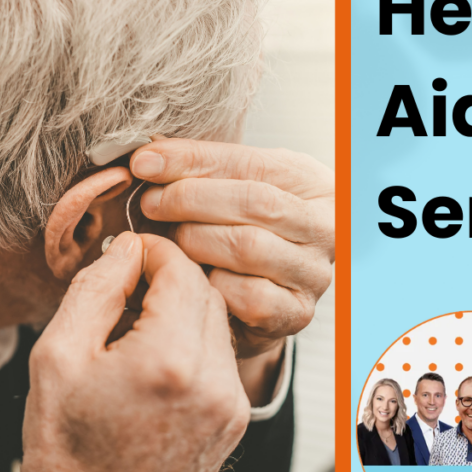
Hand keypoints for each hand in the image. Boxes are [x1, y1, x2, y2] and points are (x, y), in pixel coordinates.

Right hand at [22, 231, 249, 471]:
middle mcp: (214, 382)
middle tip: (126, 286)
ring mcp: (231, 404)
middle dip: (169, 279)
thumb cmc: (67, 446)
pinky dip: (194, 344)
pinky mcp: (235, 419)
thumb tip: (127, 249)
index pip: (182, 271)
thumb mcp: (58, 357)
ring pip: (218, 324)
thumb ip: (96, 290)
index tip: (127, 253)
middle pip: (207, 293)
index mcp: (170, 361)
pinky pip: (222, 359)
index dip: (153, 251)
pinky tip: (155, 360)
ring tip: (135, 328)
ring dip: (183, 311)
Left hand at [131, 139, 334, 360]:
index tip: (145, 164)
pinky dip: (214, 284)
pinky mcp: (298, 312)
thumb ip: (203, 168)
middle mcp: (326, 228)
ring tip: (171, 239)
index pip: (251, 164)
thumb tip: (148, 159)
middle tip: (151, 205)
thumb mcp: (239, 186)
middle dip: (190, 200)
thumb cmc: (253, 229)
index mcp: (315, 184)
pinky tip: (199, 276)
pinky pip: (249, 296)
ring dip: (196, 241)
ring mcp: (314, 273)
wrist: (272, 287)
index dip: (193, 161)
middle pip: (254, 204)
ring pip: (248, 248)